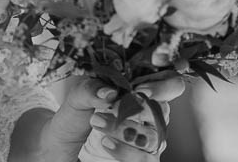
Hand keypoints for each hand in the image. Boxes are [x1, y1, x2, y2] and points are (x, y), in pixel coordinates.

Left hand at [36, 77, 183, 161]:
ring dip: (125, 131)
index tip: (142, 90)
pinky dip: (126, 152)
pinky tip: (107, 143)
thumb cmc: (78, 112)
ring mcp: (150, 138)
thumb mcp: (79, 96)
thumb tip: (108, 92)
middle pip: (162, 111)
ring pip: (153, 137)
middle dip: (136, 109)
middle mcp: (152, 114)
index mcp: (142, 91)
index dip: (163, 86)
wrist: (66, 141)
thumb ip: (91, 89)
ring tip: (97, 123)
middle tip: (110, 107)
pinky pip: (146, 159)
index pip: (172, 84)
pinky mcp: (143, 158)